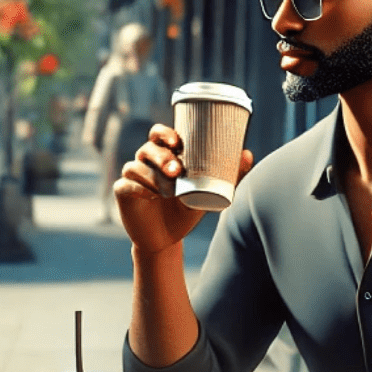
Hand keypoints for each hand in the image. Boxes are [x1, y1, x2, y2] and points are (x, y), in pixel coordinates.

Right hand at [115, 125, 252, 255]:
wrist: (168, 238)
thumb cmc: (186, 210)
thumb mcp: (208, 193)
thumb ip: (228, 175)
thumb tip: (247, 154)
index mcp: (165, 155)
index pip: (159, 135)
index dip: (164, 133)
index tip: (177, 142)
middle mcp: (146, 163)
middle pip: (147, 149)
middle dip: (161, 157)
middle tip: (176, 170)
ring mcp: (133, 177)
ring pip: (135, 166)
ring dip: (151, 175)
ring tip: (166, 189)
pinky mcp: (123, 193)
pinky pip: (125, 185)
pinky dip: (138, 188)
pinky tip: (150, 196)